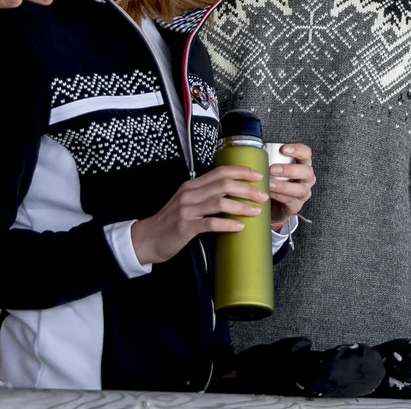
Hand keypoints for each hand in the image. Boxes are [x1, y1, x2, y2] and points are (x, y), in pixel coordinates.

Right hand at [129, 165, 266, 264]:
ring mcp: (187, 210)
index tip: (258, 175)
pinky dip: (227, 224)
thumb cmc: (170, 222)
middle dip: (247, 188)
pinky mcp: (185, 226)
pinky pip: (211, 223)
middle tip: (263, 195)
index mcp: (192, 186)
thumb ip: (206, 196)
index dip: (241, 171)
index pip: (220, 172)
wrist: (147, 238)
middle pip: (224, 184)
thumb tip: (234, 195)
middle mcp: (189, 194)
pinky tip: (239, 227)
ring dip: (241, 206)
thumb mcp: (187, 203)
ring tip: (256, 211)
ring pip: (220, 202)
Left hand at [267, 142, 313, 226]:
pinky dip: (279, 196)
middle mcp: (306, 178)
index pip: (306, 153)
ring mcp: (303, 192)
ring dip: (283, 186)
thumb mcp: (272, 168)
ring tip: (269, 184)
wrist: (272, 204)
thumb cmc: (273, 181)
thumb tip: (254, 149)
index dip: (297, 150)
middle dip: (289, 170)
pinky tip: (269, 193)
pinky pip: (291, 201)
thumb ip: (268, 159)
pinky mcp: (296, 205)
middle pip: (306, 171)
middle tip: (272, 169)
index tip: (283, 149)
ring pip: (301, 189)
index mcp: (302, 164)